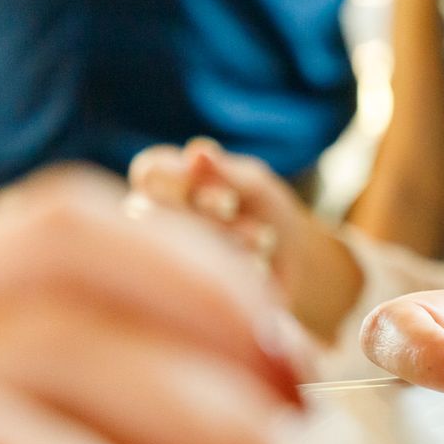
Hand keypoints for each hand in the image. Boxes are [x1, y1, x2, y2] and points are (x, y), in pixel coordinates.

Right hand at [129, 137, 363, 339]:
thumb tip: (198, 151)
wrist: (293, 265)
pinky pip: (207, 276)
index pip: (149, 171)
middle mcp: (158, 219)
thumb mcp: (255, 185)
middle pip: (161, 207)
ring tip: (264, 237)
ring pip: (185, 242)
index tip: (202, 172)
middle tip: (231, 204)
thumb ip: (227, 171)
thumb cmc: (265, 212)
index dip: (175, 173)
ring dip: (231, 235)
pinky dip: (242, 266)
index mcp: (165, 185)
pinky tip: (259, 266)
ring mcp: (169, 257)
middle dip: (206, 204)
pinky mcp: (188, 291)